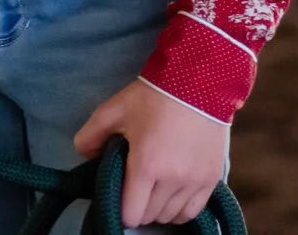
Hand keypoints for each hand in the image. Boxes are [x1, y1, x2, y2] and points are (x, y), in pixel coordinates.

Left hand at [73, 78, 229, 227]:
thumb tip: (85, 155)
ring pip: (171, 216)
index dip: (120, 208)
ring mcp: (196, 182)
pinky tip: (171, 194)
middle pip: (150, 216)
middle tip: (132, 186)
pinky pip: (192, 211)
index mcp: (147, 166)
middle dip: (137, 207)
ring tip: (151, 188)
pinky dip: (179, 209)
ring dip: (158, 208)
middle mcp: (173, 181)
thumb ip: (91, 135)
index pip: (131, 214)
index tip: (117, 194)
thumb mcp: (113, 110)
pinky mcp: (212, 179)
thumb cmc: (153, 97)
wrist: (197, 81)